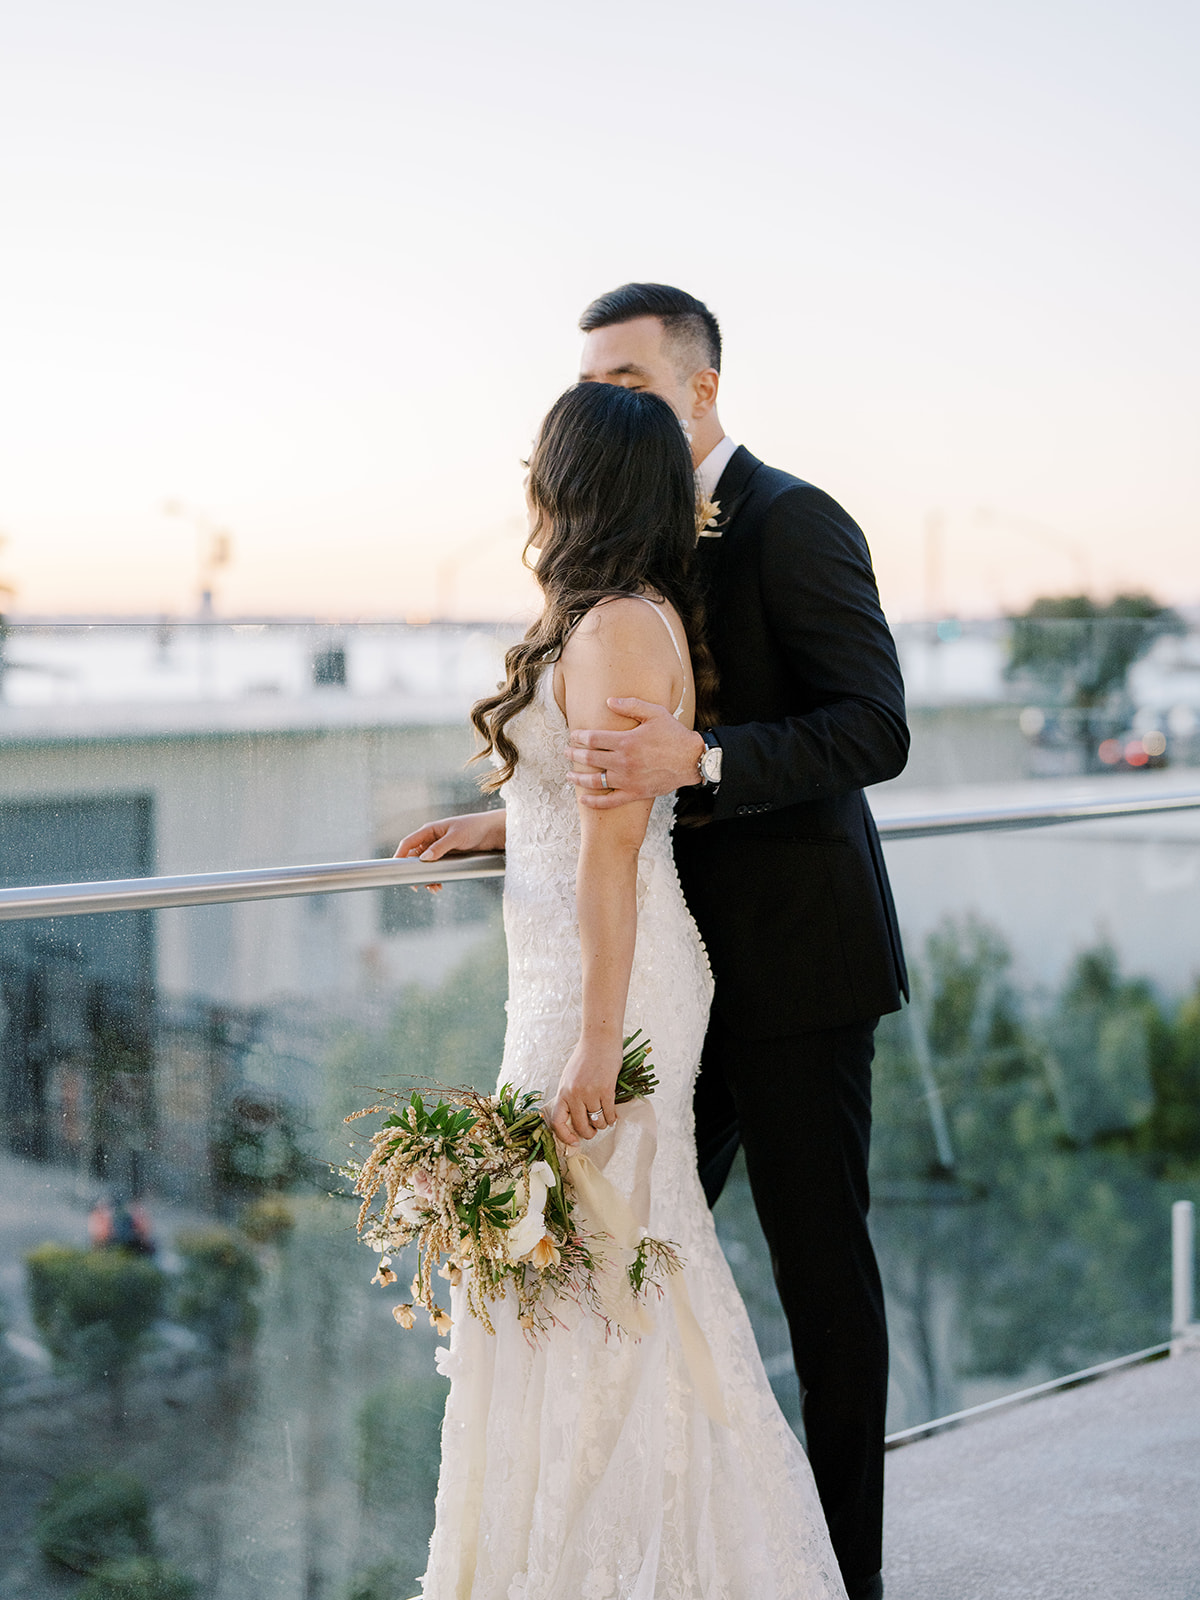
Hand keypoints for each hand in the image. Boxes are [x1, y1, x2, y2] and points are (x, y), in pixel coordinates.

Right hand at [394, 811, 505, 890]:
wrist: (493, 831)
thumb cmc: (475, 827)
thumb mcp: (456, 837)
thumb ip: (440, 847)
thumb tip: (424, 858)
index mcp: (430, 830)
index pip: (408, 843)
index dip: (400, 856)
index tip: (397, 869)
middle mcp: (432, 839)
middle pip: (414, 858)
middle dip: (414, 872)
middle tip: (417, 886)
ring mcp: (440, 849)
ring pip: (425, 866)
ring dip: (426, 878)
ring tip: (433, 888)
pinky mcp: (448, 857)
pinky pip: (436, 869)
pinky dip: (435, 878)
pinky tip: (439, 886)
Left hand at [547, 1036, 621, 1145]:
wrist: (599, 1039)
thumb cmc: (585, 1058)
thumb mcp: (570, 1077)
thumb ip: (569, 1096)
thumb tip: (573, 1119)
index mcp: (563, 1091)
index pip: (557, 1121)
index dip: (564, 1136)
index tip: (574, 1141)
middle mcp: (574, 1093)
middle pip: (580, 1126)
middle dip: (589, 1133)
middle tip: (594, 1131)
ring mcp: (590, 1092)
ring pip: (597, 1121)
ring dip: (602, 1124)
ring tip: (605, 1119)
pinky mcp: (606, 1089)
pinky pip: (609, 1114)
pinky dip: (612, 1118)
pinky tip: (613, 1115)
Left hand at [567, 698, 704, 808]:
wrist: (693, 760)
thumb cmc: (674, 734)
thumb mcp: (654, 712)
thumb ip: (630, 705)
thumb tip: (608, 701)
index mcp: (626, 741)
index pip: (593, 739)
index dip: (580, 737)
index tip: (573, 736)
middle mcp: (623, 762)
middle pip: (590, 759)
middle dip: (574, 755)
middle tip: (566, 752)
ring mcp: (628, 780)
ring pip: (595, 781)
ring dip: (579, 779)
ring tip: (569, 775)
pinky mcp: (635, 793)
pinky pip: (610, 801)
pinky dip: (595, 802)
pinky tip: (584, 799)